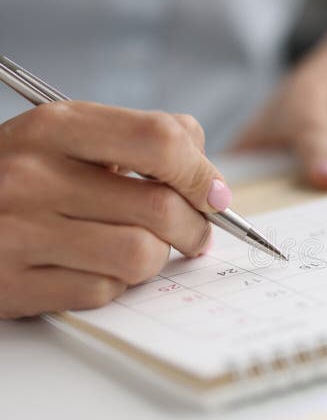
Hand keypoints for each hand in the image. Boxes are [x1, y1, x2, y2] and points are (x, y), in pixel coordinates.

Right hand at [0, 102, 229, 317]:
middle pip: (161, 207)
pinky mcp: (13, 284)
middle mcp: (33, 175)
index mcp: (56, 127)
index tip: (214, 195)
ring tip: (140, 251)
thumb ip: (140, 140)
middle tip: (194, 235)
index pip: (160, 140)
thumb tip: (208, 175)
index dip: (202, 172)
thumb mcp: (69, 137)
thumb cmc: (23, 176)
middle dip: (195, 228)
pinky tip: (94, 269)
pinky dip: (114, 285)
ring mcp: (19, 231)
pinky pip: (104, 292)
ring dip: (155, 260)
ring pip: (140, 256)